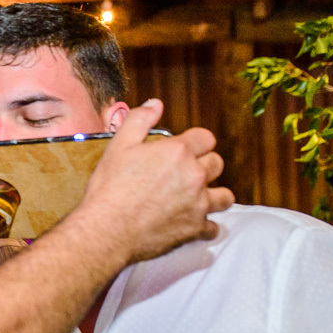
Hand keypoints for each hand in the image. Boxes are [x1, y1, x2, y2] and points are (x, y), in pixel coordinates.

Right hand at [75, 99, 232, 265]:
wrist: (107, 229)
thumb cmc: (110, 188)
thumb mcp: (118, 145)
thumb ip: (139, 119)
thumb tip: (155, 104)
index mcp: (178, 152)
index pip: (205, 138)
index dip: (195, 141)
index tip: (185, 148)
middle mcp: (194, 176)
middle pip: (217, 164)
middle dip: (204, 165)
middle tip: (185, 172)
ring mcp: (198, 204)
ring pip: (225, 196)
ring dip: (214, 194)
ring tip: (198, 196)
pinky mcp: (195, 228)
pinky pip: (213, 228)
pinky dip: (205, 226)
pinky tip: (191, 222)